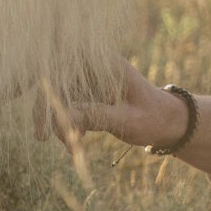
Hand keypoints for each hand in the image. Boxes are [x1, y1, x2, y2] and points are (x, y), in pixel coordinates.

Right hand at [48, 61, 187, 149]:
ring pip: (57, 96)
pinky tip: (76, 142)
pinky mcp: (86, 94)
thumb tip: (65, 115)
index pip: (66, 64)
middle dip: (47, 108)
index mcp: (106, 63)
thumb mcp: (128, 120)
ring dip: (57, 122)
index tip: (42, 107)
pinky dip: (65, 125)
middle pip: (55, 79)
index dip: (47, 80)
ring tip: (72, 147)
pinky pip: (65, 107)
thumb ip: (97, 115)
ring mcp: (89, 80)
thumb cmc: (154, 118)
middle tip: (43, 136)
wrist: (169, 123)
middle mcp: (94, 67)